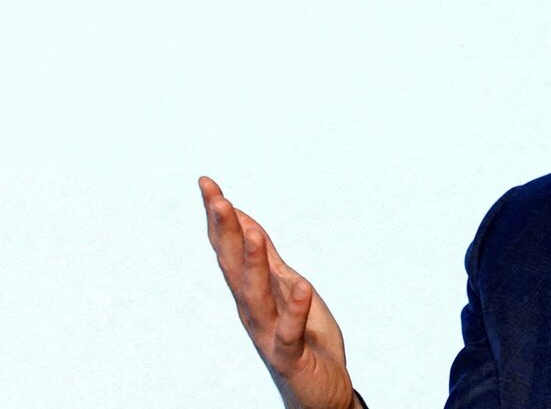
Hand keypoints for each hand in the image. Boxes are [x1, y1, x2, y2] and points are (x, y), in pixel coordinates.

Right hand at [200, 176, 358, 408]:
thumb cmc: (305, 338)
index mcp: (253, 291)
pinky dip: (296, 310)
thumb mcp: (289, 288)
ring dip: (252, 264)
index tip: (207, 184)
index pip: (229, 249)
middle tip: (216, 197)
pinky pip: (290, 332)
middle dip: (225, 232)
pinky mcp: (291, 356)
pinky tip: (303, 288)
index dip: (219, 217)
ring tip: (250, 232)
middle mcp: (253, 310)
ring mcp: (269, 333)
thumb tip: (246, 224)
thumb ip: (268, 260)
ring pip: (256, 296)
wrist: (321, 390)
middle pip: (233, 266)